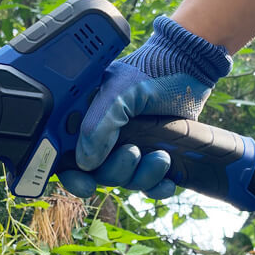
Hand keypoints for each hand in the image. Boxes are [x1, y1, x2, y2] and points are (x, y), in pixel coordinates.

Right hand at [58, 16, 231, 198]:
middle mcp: (102, 136)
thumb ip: (97, 124)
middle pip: (95, 173)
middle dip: (115, 171)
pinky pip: (147, 185)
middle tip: (133, 152)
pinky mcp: (150, 156)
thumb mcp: (119, 91)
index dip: (70, 173)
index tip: (85, 183)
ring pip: (122, 180)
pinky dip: (156, 187)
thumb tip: (85, 163)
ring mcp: (126, 147)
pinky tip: (167, 180)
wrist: (190, 67)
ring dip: (141, 176)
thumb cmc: (151, 70)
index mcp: (84, 118)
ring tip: (161, 156)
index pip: (64, 154)